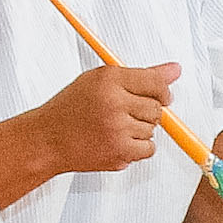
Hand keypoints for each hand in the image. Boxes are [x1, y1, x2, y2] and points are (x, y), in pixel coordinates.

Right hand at [35, 54, 174, 176]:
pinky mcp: (119, 152)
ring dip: (139, 130)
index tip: (162, 95)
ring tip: (112, 127)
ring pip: (152, 129)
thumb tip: (175, 70)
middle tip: (123, 113)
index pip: (155, 82)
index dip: (163, 90)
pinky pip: (148, 148)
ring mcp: (117, 129)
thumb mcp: (99, 81)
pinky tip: (116, 141)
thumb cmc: (72, 109)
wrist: (47, 139)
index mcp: (109, 79)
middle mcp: (114, 102)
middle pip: (157, 108)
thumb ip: (140, 76)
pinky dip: (137, 147)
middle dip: (145, 111)